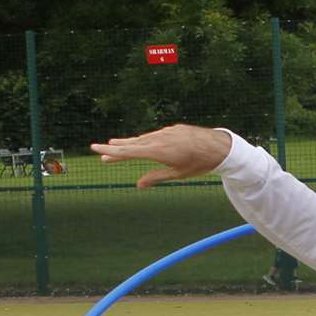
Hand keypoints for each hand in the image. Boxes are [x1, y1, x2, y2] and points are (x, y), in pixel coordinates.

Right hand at [91, 125, 231, 188]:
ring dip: (129, 142)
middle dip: (115, 147)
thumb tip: (138, 185)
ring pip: (143, 138)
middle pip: (132, 143)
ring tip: (116, 143)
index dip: (110, 151)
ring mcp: (166, 132)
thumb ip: (156, 178)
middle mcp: (158, 139)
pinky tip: (142, 142)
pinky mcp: (173, 129)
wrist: (219, 147)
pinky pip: (155, 135)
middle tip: (100, 150)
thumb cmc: (199, 164)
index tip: (96, 149)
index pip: (127, 152)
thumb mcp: (177, 174)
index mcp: (157, 151)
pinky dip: (146, 139)